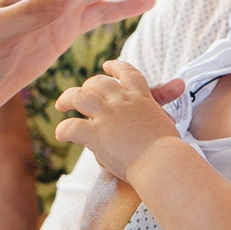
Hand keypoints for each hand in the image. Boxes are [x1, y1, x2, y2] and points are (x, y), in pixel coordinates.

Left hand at [54, 60, 185, 181]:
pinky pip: (71, 127)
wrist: (163, 163)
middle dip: (87, 85)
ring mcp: (108, 116)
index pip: (128, 73)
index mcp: (141, 98)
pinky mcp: (96, 134)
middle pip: (99, 82)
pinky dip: (63, 130)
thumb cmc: (170, 151)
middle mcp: (123, 102)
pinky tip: (61, 135)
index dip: (116, 67)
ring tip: (61, 105)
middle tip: (80, 94)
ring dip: (67, 98)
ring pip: (79, 96)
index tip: (107, 66)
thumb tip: (164, 116)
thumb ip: (159, 116)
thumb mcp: (167, 125)